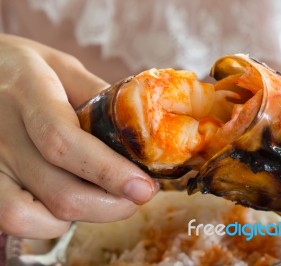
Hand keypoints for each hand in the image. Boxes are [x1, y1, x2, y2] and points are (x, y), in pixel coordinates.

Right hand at [0, 34, 157, 238]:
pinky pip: (9, 220)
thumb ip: (96, 94)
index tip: (144, 187)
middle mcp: (0, 132)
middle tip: (138, 195)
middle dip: (111, 205)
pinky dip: (46, 224)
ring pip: (29, 216)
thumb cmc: (21, 69)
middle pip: (57, 191)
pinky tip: (66, 206)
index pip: (64, 141)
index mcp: (27, 92)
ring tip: (104, 199)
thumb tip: (137, 129)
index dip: (108, 171)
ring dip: (81, 216)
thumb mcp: (60, 66)